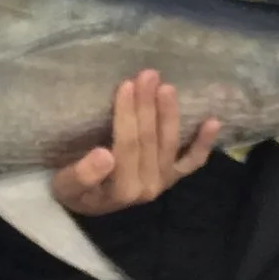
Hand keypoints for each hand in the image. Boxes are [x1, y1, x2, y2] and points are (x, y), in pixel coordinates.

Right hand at [51, 70, 220, 215]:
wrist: (86, 204)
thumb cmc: (73, 190)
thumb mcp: (65, 185)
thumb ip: (83, 174)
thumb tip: (105, 155)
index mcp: (123, 190)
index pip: (128, 146)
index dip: (128, 115)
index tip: (125, 85)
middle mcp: (148, 187)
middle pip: (150, 141)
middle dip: (148, 106)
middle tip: (147, 74)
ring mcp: (163, 182)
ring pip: (170, 144)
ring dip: (170, 114)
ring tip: (166, 86)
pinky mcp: (172, 177)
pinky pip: (192, 162)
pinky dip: (203, 143)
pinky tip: (213, 122)